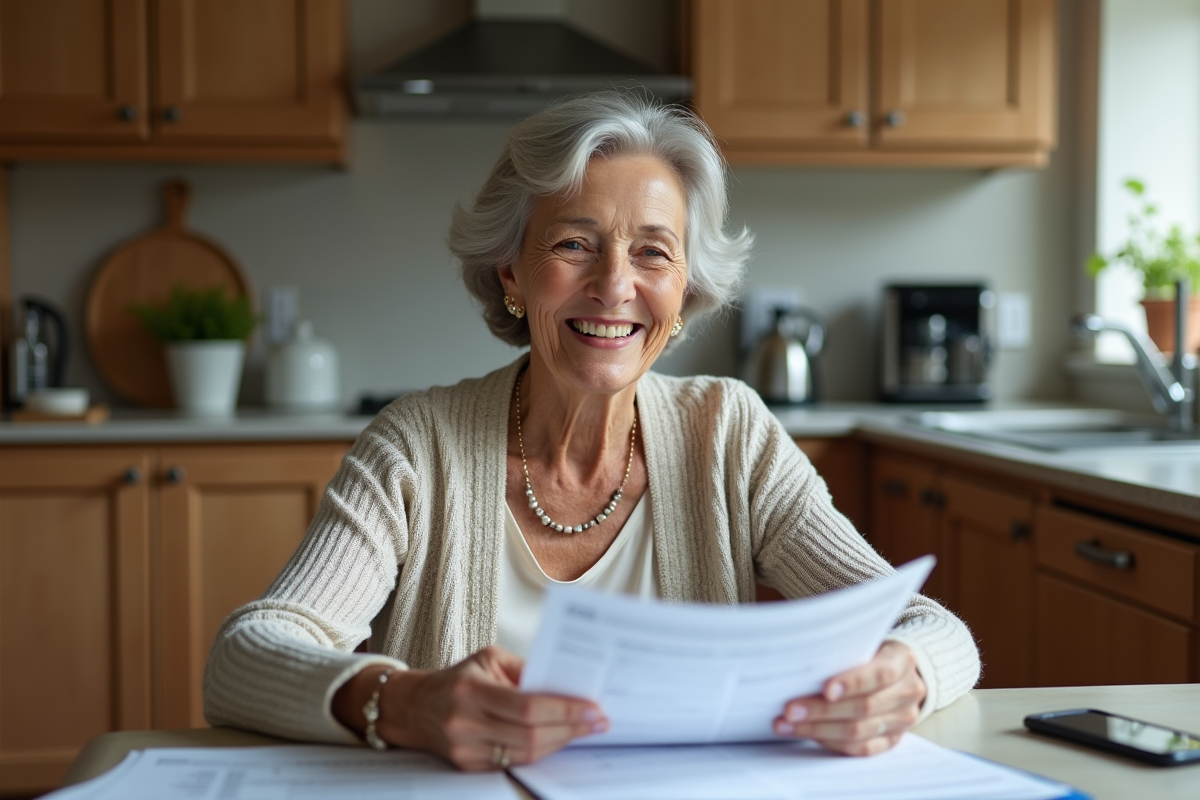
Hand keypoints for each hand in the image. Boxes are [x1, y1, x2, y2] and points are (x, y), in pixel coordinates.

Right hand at [335, 646, 607, 770]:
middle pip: (530, 735)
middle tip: (599, 720)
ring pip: (525, 753)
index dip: (565, 710)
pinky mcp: (468, 765)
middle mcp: (465, 722)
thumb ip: (525, 670)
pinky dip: (541, 751)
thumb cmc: (458, 678)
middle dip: (571, 728)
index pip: (528, 706)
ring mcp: (465, 749)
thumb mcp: (488, 658)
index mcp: (471, 690)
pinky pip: (513, 762)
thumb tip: (567, 682)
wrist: (414, 706)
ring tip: (586, 729)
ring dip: (561, 742)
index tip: (593, 708)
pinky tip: (559, 739)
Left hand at [772, 641, 925, 755]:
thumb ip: (842, 652)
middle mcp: (907, 691)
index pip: (880, 674)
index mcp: (902, 660)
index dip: (852, 683)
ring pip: (859, 732)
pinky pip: (861, 749)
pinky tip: (807, 735)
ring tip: (787, 725)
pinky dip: (830, 742)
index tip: (825, 690)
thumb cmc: (868, 652)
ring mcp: (902, 719)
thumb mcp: (862, 642)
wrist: (896, 672)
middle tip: (790, 711)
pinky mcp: (892, 740)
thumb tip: (800, 666)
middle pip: (864, 708)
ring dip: (818, 730)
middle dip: (822, 711)